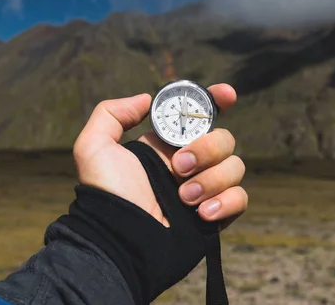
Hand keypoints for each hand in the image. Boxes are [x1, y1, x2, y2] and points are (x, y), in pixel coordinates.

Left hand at [73, 83, 246, 229]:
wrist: (119, 240)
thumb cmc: (105, 195)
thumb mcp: (94, 147)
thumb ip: (112, 113)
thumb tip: (146, 99)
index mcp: (167, 146)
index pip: (201, 116)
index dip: (217, 100)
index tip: (226, 94)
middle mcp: (190, 163)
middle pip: (224, 139)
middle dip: (206, 149)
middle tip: (178, 167)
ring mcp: (205, 189)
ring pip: (235, 167)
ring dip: (211, 179)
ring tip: (184, 197)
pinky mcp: (215, 215)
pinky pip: (241, 198)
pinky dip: (226, 202)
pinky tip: (202, 212)